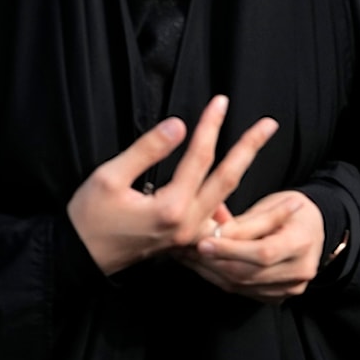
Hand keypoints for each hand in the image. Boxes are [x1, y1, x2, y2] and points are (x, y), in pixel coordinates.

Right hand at [67, 95, 278, 275]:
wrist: (80, 258)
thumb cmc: (88, 217)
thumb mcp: (108, 178)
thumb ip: (147, 150)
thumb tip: (179, 125)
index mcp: (171, 208)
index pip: (199, 157)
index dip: (211, 126)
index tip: (221, 101)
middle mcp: (189, 224)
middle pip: (229, 179)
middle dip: (250, 148)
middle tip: (270, 124)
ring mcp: (192, 236)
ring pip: (231, 202)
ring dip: (254, 183)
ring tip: (279, 171)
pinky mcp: (190, 242)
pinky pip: (223, 222)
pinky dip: (242, 210)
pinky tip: (256, 199)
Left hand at [177, 191, 325, 302]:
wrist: (312, 227)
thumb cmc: (292, 211)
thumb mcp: (272, 206)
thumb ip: (243, 224)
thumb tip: (213, 234)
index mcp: (302, 243)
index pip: (262, 253)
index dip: (230, 250)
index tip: (203, 243)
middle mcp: (300, 270)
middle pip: (248, 273)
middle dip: (213, 262)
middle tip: (186, 249)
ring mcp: (291, 287)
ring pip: (241, 285)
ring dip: (211, 272)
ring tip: (189, 256)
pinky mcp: (279, 296)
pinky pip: (243, 291)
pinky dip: (221, 279)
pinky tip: (205, 266)